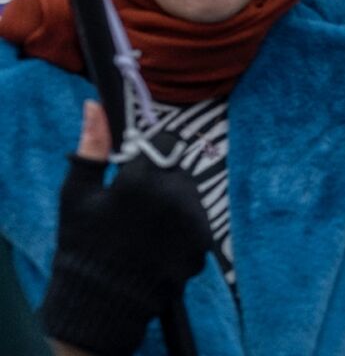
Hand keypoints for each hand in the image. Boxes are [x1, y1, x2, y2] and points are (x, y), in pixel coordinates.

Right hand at [41, 102, 211, 355]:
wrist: (103, 301)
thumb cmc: (84, 242)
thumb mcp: (78, 194)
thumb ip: (93, 147)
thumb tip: (95, 106)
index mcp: (145, 179)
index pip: (162, 144)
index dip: (147, 156)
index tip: (132, 173)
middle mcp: (177, 196)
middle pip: (178, 171)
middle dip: (161, 181)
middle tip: (134, 208)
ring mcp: (195, 222)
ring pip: (190, 196)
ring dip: (174, 204)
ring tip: (144, 229)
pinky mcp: (205, 244)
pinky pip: (196, 223)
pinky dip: (182, 229)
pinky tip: (157, 245)